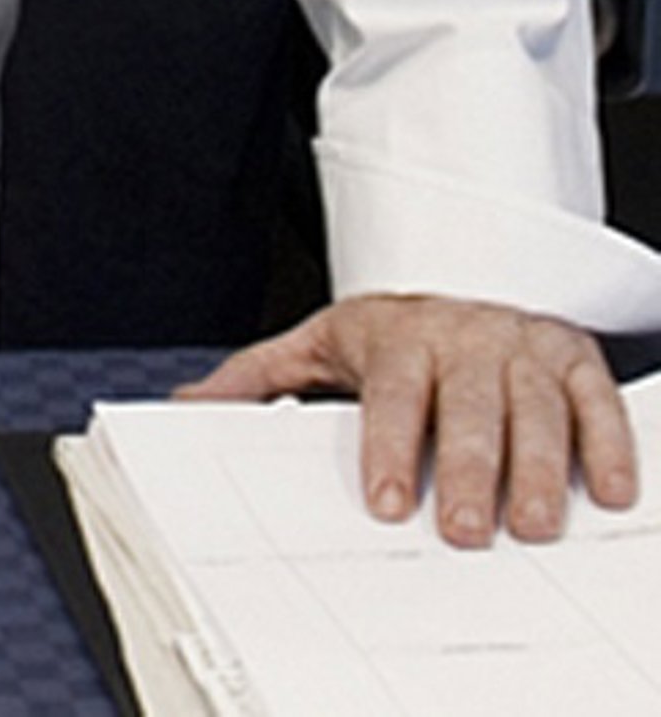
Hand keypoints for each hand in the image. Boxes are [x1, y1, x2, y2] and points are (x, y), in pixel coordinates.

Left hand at [180, 294, 636, 545]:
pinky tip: (608, 491)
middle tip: (463, 529)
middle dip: (466, 470)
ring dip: (537, 469)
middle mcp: (463, 337)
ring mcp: (520, 346)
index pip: (393, 393)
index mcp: (397, 335)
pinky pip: (595, 400)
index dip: (389, 447)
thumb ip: (258, 378)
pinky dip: (607, 443)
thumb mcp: (318, 342)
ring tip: (531, 526)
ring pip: (534, 408)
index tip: (383, 501)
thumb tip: (189, 410)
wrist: (461, 267)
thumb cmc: (390, 330)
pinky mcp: (572, 357)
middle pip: (468, 407)